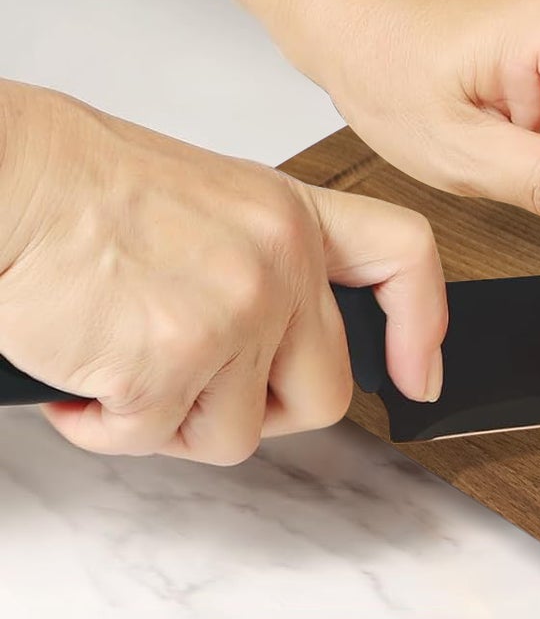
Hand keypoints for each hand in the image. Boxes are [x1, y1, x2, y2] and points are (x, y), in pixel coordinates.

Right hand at [0, 83, 446, 463]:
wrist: (10, 179)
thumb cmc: (85, 187)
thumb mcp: (211, 201)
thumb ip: (262, 263)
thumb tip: (276, 346)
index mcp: (293, 216)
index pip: (404, 257)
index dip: (421, 324)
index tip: (417, 374)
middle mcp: (279, 263)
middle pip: (324, 391)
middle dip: (260, 411)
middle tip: (197, 393)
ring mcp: (233, 314)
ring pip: (237, 433)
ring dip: (174, 424)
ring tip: (119, 372)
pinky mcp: (171, 362)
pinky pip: (153, 440)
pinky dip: (106, 427)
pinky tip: (78, 380)